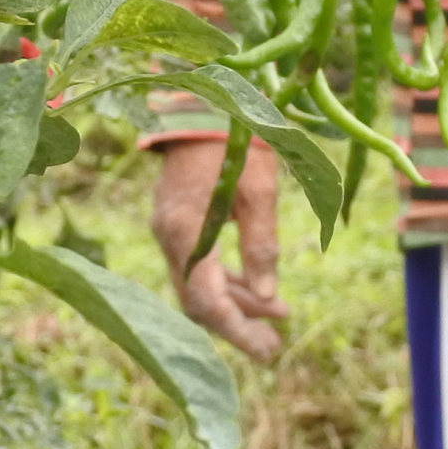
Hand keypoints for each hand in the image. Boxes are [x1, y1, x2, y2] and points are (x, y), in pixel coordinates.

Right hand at [150, 136, 285, 362]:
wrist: (202, 98)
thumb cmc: (235, 138)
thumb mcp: (259, 188)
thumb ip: (261, 244)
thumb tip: (268, 296)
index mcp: (186, 230)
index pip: (206, 299)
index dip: (236, 329)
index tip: (268, 350)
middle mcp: (168, 236)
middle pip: (198, 300)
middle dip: (237, 324)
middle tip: (275, 345)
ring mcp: (167, 229)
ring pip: (198, 285)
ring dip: (236, 303)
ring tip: (279, 314)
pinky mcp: (175, 222)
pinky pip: (198, 266)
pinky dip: (225, 281)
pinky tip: (255, 287)